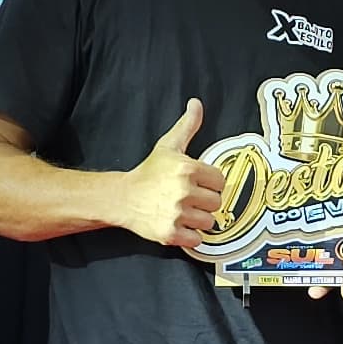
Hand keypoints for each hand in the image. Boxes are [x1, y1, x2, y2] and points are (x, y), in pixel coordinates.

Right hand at [112, 100, 227, 249]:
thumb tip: (196, 104)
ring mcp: (177, 214)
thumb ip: (187, 126)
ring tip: (185, 212)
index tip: (198, 183)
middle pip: (217, 203)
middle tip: (190, 198)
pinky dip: (191, 236)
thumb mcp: (168, 146)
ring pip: (209, 222)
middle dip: (205, 202)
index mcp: (187, 169)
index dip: (210, 183)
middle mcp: (184, 191)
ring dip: (199, 220)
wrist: (123, 198)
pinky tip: (181, 225)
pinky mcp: (171, 234)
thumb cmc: (149, 173)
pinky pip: (197, 240)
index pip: (219, 181)